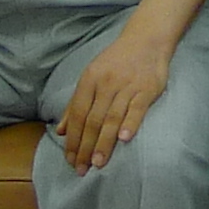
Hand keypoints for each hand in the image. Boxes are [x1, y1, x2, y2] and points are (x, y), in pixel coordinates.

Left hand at [55, 23, 177, 172]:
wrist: (147, 38)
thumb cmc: (116, 61)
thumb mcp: (91, 76)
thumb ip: (75, 104)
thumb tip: (60, 131)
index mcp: (89, 80)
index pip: (77, 114)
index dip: (73, 139)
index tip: (70, 160)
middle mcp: (106, 83)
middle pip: (92, 120)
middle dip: (85, 147)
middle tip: (81, 169)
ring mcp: (127, 86)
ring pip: (112, 118)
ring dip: (104, 142)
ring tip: (97, 163)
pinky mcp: (147, 89)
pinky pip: (137, 109)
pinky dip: (130, 124)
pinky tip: (124, 140)